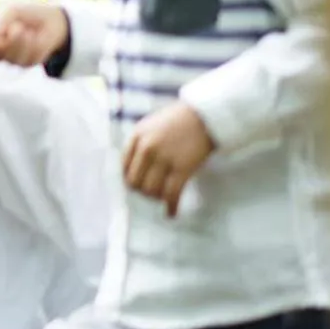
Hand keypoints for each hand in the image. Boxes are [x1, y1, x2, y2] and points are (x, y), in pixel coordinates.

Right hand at [0, 0, 68, 67]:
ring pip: (12, 58)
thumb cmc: (27, 12)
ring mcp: (11, 58)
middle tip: (18, 26)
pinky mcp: (26, 63)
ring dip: (23, 43)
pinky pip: (27, 60)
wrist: (50, 19)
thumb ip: (0, 20)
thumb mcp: (12, 10)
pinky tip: (35, 38)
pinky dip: (33, 47)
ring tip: (28, 31)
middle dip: (10, 40)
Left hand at [122, 100, 214, 216]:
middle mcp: (147, 149)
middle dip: (141, 191)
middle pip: (135, 181)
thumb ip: (140, 143)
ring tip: (163, 198)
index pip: (123, 166)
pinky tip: (171, 213)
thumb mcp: (151, 125)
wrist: (206, 116)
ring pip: (151, 190)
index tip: (136, 184)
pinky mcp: (182, 169)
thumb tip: (134, 167)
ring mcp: (164, 159)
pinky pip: (171, 194)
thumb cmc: (178, 120)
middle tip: (150, 193)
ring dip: (156, 198)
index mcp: (137, 136)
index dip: (129, 178)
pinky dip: (171, 206)